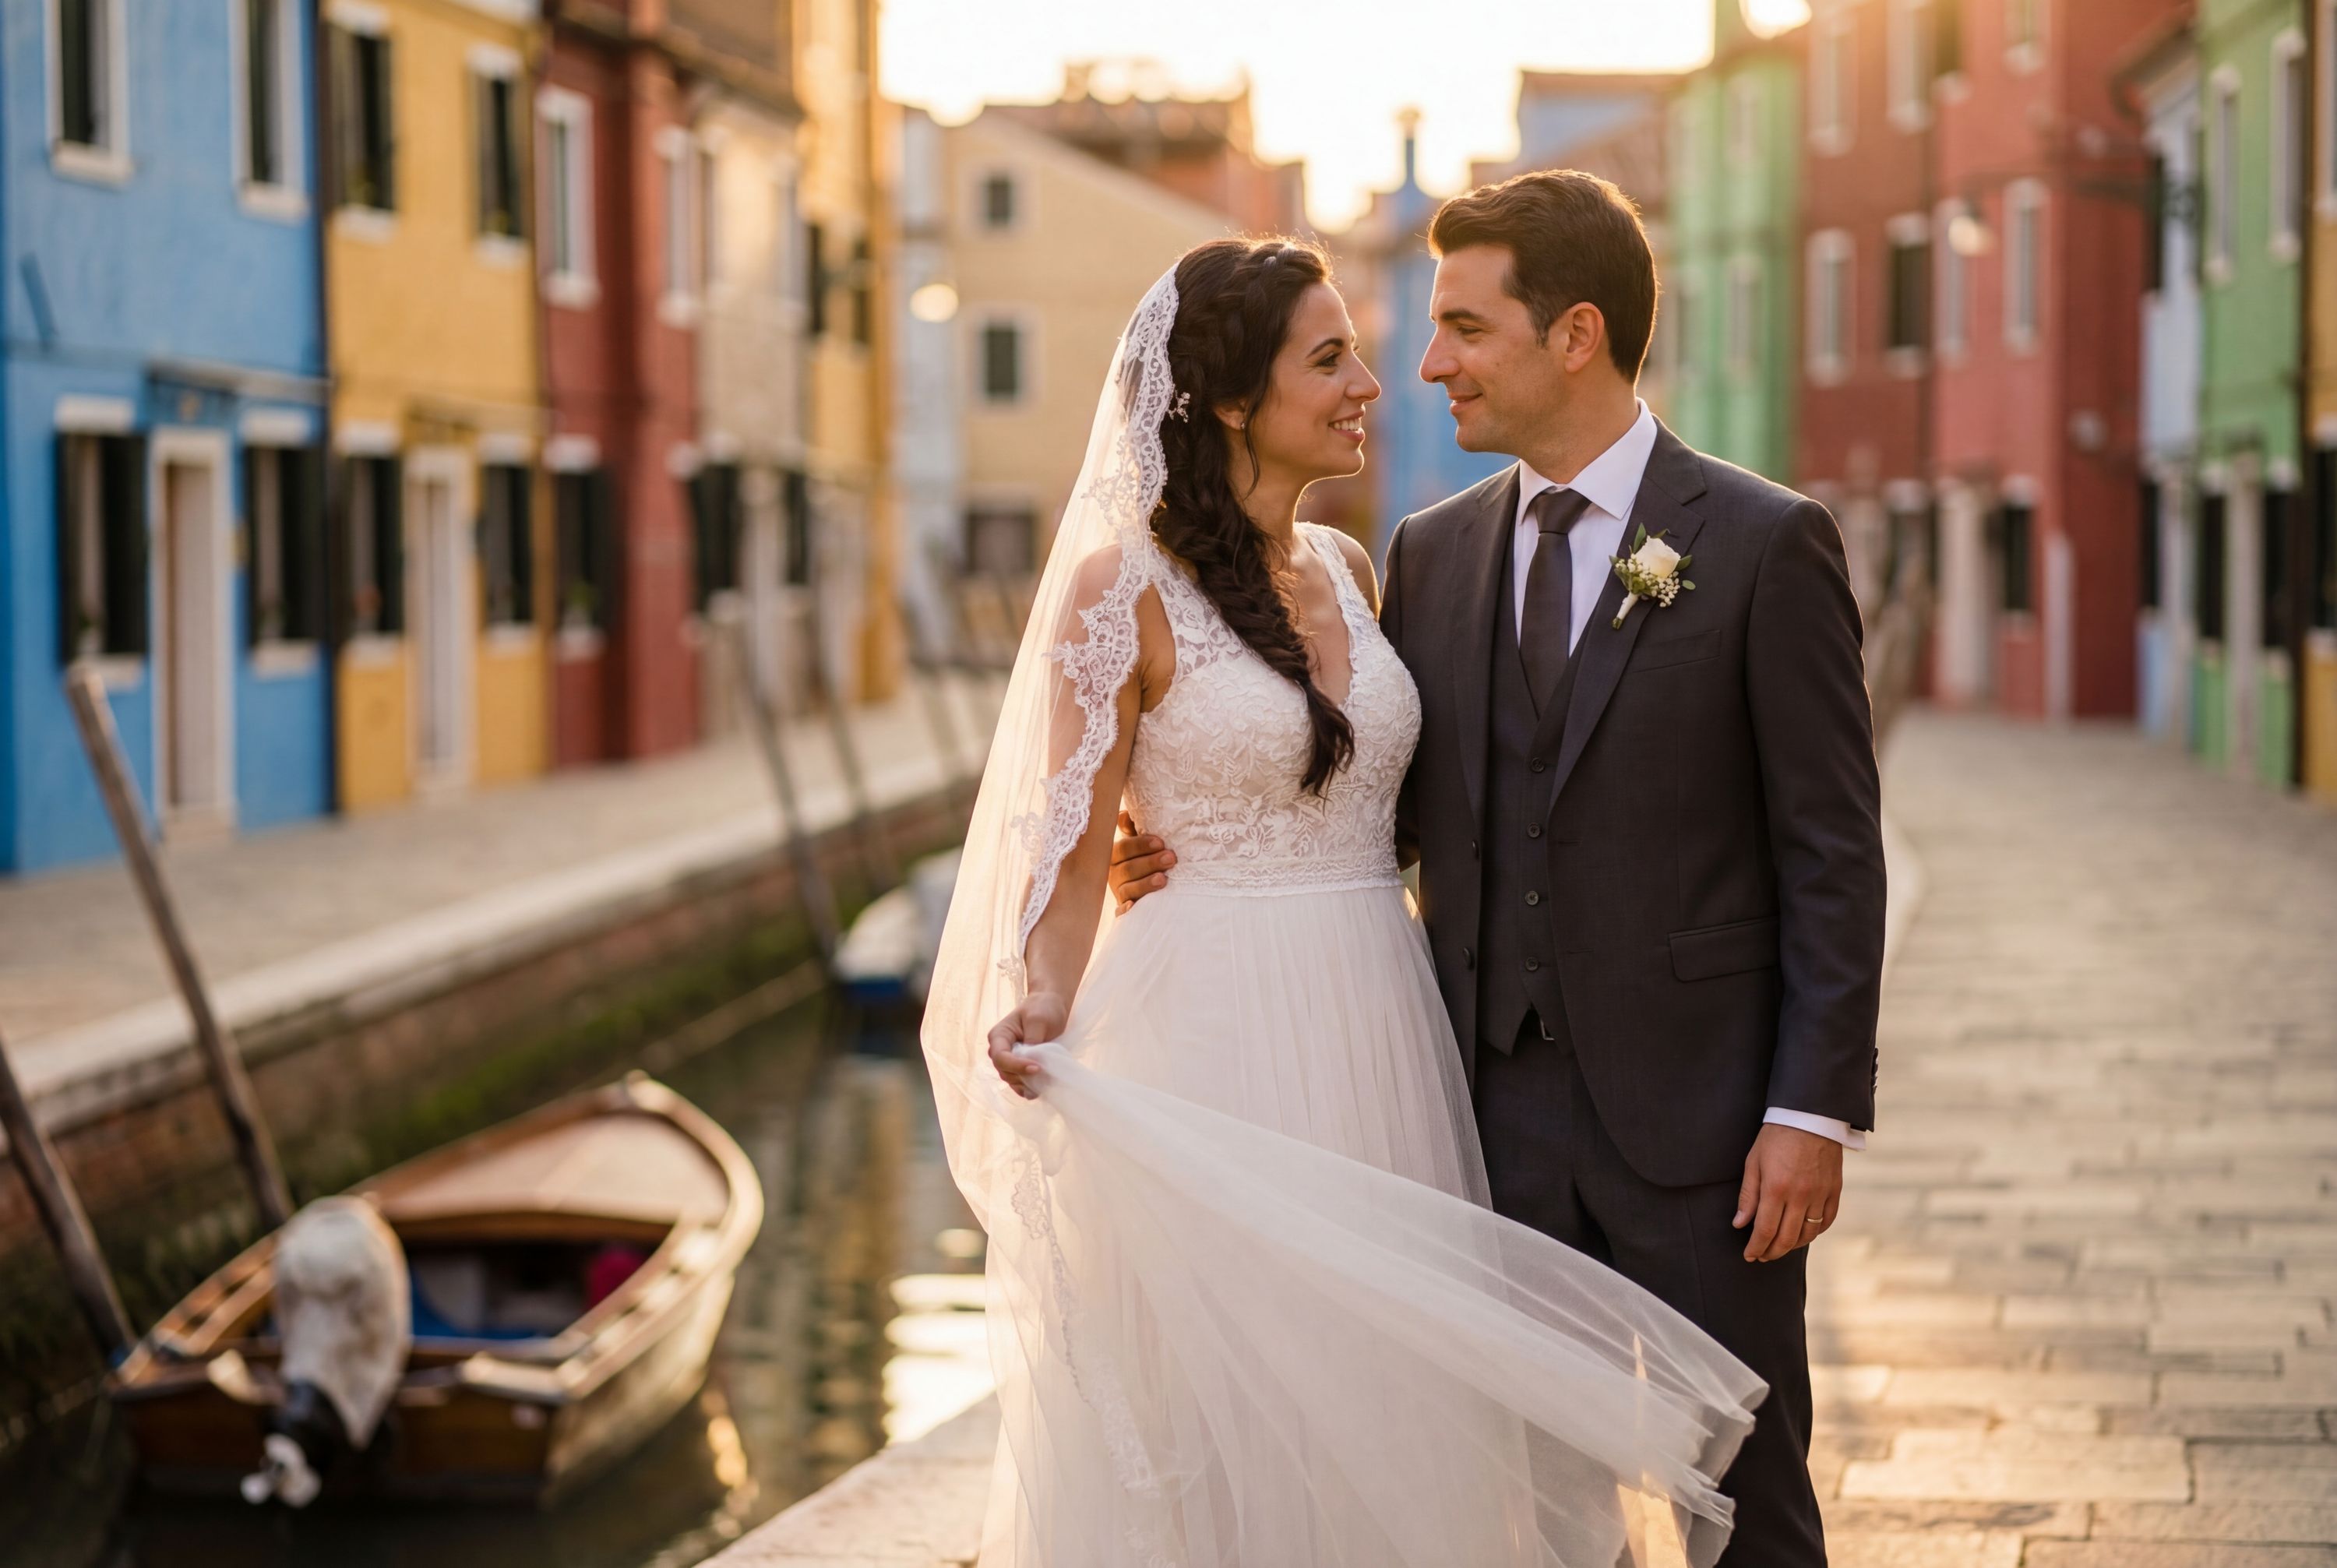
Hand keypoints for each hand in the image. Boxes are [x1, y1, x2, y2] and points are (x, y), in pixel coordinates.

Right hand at [986, 991, 1068, 1098]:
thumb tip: (1032, 1061)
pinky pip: (1020, 1084)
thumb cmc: (1042, 1008)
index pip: (1000, 1057)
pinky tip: (1040, 1089)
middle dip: (1022, 1076)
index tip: (1037, 1067)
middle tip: (1044, 1074)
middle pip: (1005, 1072)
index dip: (1016, 1066)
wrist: (1050, 1006)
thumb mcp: (1038, 1020)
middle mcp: (1000, 1050)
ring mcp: (1010, 1061)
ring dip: (1027, 1084)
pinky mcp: (1020, 1068)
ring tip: (1045, 1081)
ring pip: (1012, 1080)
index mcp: (999, 1036)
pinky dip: (1029, 1089)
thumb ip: (1032, 1040)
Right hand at [1107, 810, 1174, 914]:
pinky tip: (1133, 907)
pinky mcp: (1124, 909)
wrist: (1154, 883)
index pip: (1123, 848)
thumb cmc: (1149, 854)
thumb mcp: (1143, 840)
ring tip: (1164, 879)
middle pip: (1127, 869)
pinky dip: (1126, 910)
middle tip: (1171, 858)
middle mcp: (1114, 873)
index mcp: (1116, 854)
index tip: (1160, 842)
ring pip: (1128, 889)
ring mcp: (1119, 892)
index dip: (1140, 845)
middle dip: (1149, 863)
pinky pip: (1121, 913)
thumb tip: (1125, 814)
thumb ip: (1134, 827)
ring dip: (1144, 884)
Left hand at [1733, 1124, 1843, 1262]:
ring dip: (1792, 1246)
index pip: (1765, 1230)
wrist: (1810, 1116)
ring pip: (1808, 1234)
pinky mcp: (1835, 1190)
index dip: (1756, 1247)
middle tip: (1762, 1256)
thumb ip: (1748, 1196)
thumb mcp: (1754, 1162)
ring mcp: (1821, 1194)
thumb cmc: (1776, 1137)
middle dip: (1772, 1252)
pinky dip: (1815, 1233)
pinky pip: (1827, 1221)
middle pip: (1787, 1238)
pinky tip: (1803, 1234)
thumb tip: (1740, 1224)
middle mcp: (1801, 1196)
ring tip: (1780, 1247)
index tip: (1749, 1255)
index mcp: (1776, 1188)